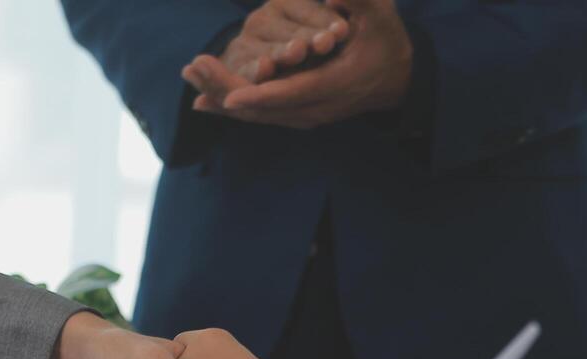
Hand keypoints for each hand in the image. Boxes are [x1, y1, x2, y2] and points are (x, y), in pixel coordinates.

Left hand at [198, 0, 412, 129]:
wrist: (396, 77)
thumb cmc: (384, 39)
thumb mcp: (378, 14)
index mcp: (335, 84)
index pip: (292, 94)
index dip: (259, 96)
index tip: (229, 97)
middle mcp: (317, 107)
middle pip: (265, 108)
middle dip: (226, 92)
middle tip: (193, 70)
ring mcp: (306, 115)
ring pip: (257, 115)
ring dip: (221, 99)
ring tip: (189, 81)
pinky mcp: (297, 115)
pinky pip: (259, 115)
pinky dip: (230, 109)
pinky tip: (202, 101)